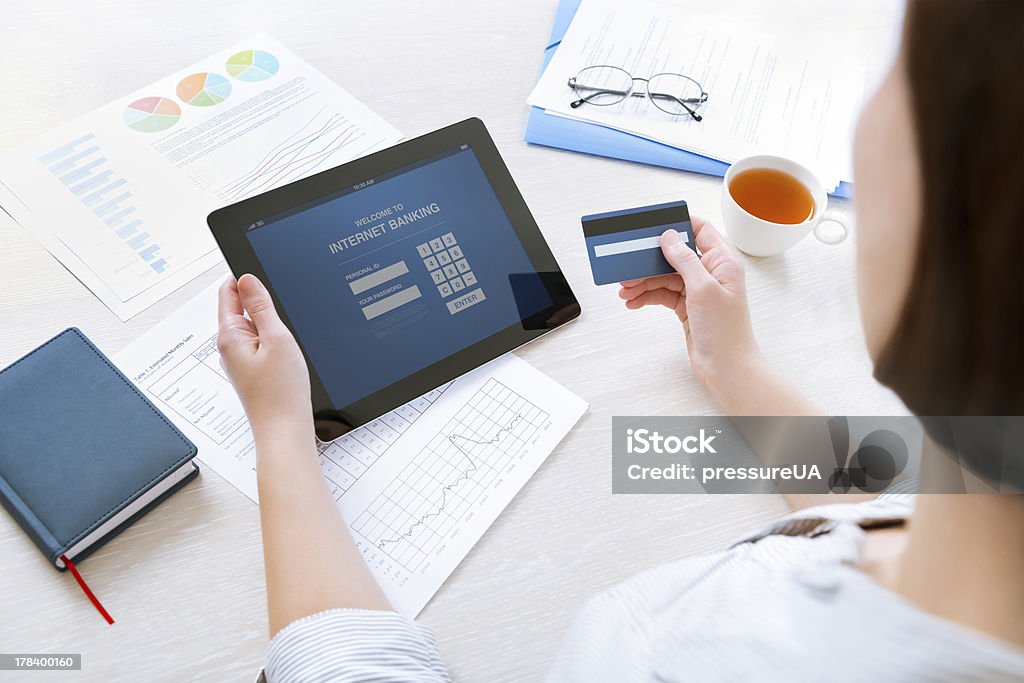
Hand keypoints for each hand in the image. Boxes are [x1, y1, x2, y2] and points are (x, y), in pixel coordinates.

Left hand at [217, 274, 311, 436]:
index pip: (228, 291)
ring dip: (272, 323)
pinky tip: (290, 350)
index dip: (245, 277)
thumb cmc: (281, 393)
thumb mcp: (276, 339)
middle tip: (286, 303)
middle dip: (262, 300)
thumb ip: (261, 306)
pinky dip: (276, 340)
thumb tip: (248, 279)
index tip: (263, 267)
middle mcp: (230, 347)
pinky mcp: (254, 371)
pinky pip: (262, 344)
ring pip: (255, 327)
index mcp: (229, 335)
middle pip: (242, 308)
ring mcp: (242, 360)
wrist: (285, 431)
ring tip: (290, 333)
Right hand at [618, 217, 761, 395]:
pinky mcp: (687, 307)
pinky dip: (647, 297)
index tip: (653, 224)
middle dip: (650, 259)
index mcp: (722, 261)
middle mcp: (711, 273)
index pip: (699, 230)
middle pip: (675, 255)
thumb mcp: (703, 289)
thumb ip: (684, 260)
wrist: (726, 368)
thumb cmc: (726, 331)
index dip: (677, 224)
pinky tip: (633, 301)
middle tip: (628, 263)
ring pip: (665, 276)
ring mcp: (698, 290)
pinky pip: (662, 294)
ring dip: (643, 281)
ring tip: (625, 289)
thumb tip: (669, 237)